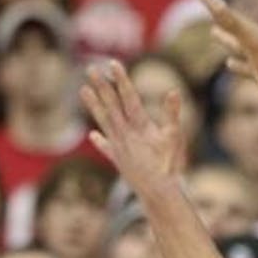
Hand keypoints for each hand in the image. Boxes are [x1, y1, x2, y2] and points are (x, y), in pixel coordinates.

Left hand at [80, 61, 187, 191]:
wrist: (158, 193)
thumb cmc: (169, 165)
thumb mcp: (175, 137)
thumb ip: (172, 113)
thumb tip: (173, 91)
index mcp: (139, 126)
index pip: (128, 97)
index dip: (121, 80)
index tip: (112, 64)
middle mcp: (125, 134)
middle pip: (111, 105)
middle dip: (101, 86)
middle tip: (91, 69)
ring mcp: (119, 147)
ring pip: (104, 121)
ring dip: (93, 105)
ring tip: (82, 90)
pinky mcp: (118, 160)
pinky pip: (106, 147)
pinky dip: (100, 140)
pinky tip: (93, 135)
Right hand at [196, 0, 257, 103]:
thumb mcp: (252, 42)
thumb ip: (235, 25)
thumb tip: (217, 6)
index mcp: (250, 31)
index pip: (224, 12)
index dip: (210, 0)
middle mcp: (253, 41)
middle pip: (230, 24)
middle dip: (218, 14)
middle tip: (208, 2)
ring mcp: (256, 57)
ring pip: (235, 44)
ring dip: (224, 38)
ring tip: (212, 31)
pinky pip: (243, 66)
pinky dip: (235, 64)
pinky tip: (229, 64)